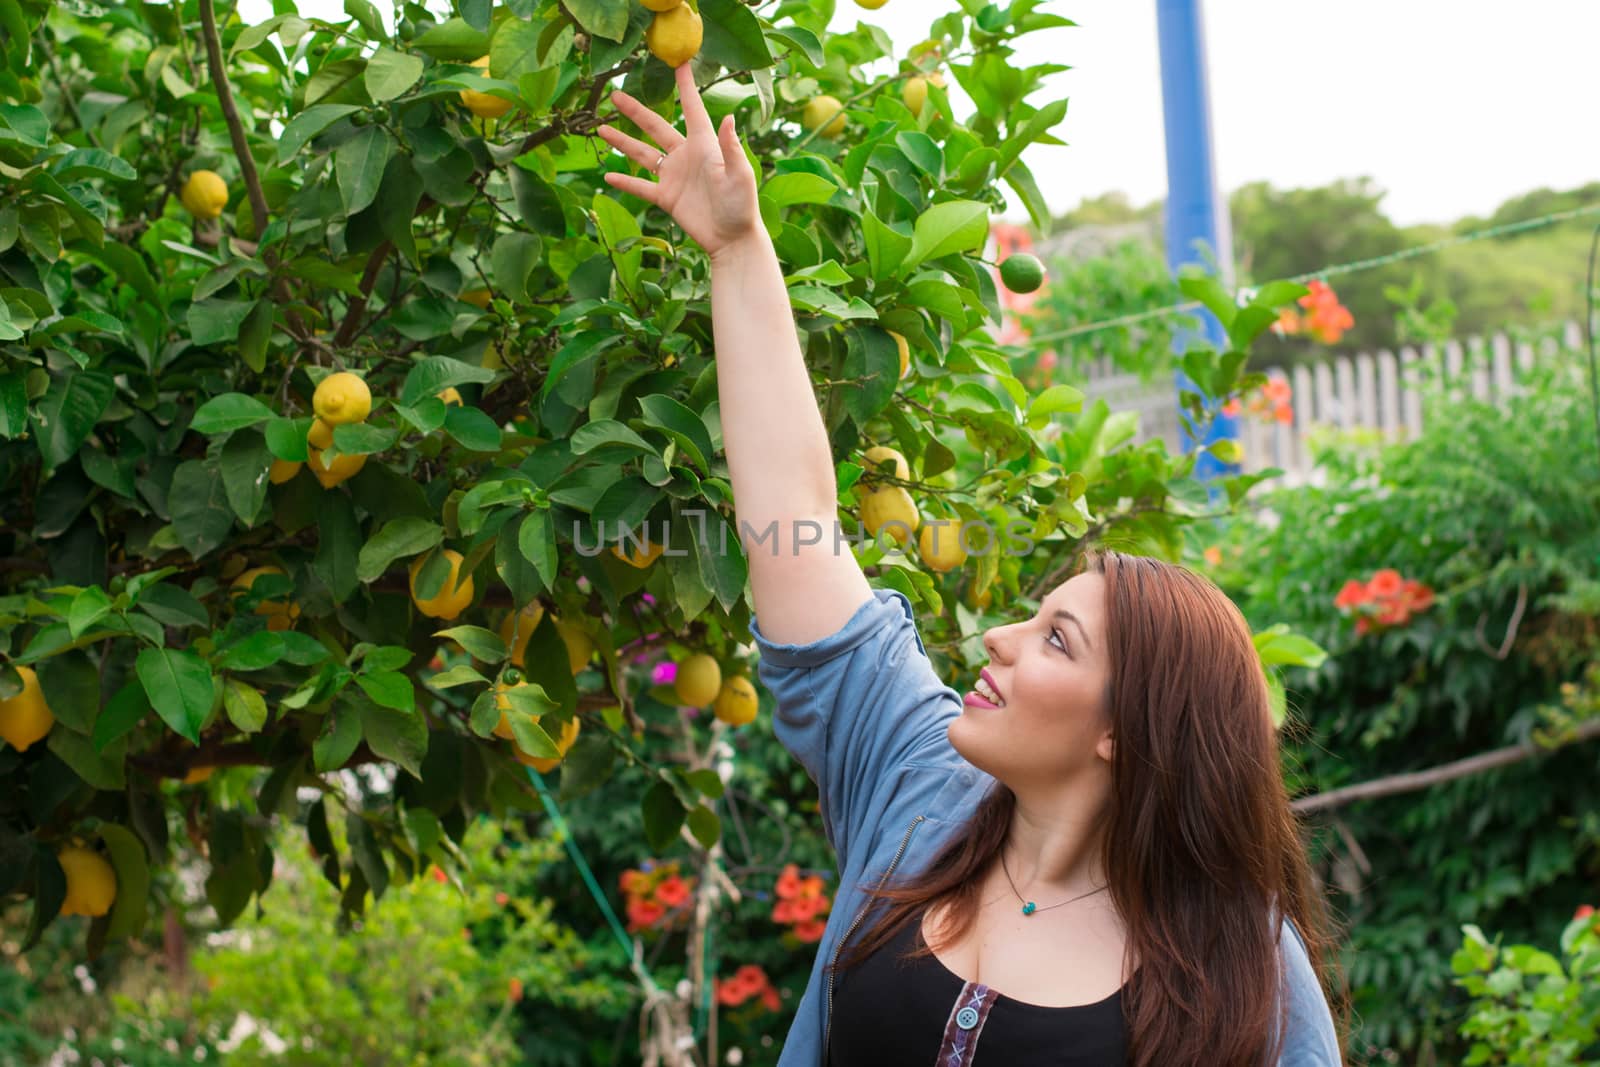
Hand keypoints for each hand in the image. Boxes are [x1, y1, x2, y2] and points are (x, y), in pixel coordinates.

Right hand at [597, 64, 760, 258]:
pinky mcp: (667, 197)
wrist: (732, 240)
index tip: (678, 63)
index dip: (685, 86)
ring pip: (642, 154)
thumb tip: (729, 118)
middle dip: (635, 111)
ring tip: (601, 129)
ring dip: (622, 142)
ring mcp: (674, 176)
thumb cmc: (742, 206)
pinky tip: (607, 175)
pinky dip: (625, 182)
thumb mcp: (740, 175)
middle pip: (655, 127)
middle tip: (614, 94)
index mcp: (704, 145)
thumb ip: (731, 148)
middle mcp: (685, 156)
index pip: (692, 109)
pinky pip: (641, 186)